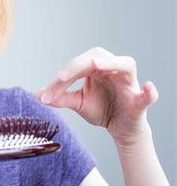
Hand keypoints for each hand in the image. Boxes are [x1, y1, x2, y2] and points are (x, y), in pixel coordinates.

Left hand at [36, 47, 158, 145]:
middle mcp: (113, 70)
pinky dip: (149, 91)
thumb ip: (60, 97)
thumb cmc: (101, 109)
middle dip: (78, 64)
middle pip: (97, 56)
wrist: (120, 129)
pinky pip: (147, 94)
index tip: (48, 90)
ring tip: (96, 65)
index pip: (78, 64)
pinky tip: (147, 88)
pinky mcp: (139, 101)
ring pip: (125, 65)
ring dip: (111, 63)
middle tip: (62, 76)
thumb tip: (37, 94)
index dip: (63, 75)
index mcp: (97, 69)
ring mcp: (128, 83)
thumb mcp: (78, 103)